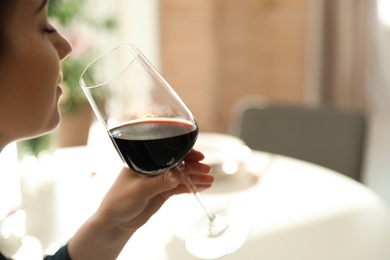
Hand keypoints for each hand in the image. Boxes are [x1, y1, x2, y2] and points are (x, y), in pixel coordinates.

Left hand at [96, 149, 212, 233]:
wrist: (116, 222)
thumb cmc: (119, 201)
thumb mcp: (139, 191)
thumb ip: (159, 183)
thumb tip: (177, 175)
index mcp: (144, 161)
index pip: (167, 153)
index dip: (184, 153)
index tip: (198, 157)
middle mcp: (153, 168)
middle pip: (178, 164)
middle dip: (193, 167)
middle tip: (206, 171)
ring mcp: (159, 180)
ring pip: (181, 176)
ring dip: (195, 178)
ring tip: (209, 181)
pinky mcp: (163, 191)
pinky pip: (180, 187)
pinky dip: (191, 187)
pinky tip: (201, 187)